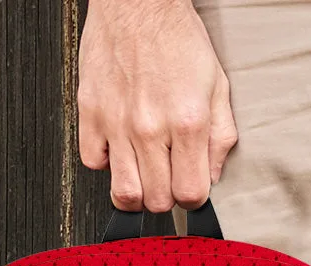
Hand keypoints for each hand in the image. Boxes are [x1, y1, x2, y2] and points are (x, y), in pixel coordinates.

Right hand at [78, 0, 236, 211]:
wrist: (138, 1)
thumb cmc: (177, 39)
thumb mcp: (217, 88)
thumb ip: (220, 138)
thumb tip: (213, 176)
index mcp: (187, 123)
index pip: (190, 195)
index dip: (193, 199)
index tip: (191, 188)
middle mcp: (150, 126)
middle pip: (157, 201)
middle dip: (166, 197)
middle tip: (168, 178)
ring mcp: (117, 122)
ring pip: (124, 192)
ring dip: (137, 191)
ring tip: (144, 175)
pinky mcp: (90, 111)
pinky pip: (93, 162)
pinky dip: (106, 163)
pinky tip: (120, 149)